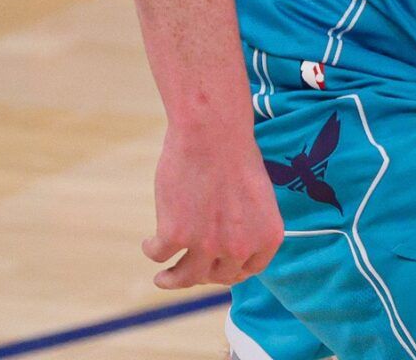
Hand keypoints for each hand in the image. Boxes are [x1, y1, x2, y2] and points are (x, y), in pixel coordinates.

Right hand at [143, 122, 284, 289]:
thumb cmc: (236, 156)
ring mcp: (207, 245)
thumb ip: (248, 225)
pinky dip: (152, 250)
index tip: (217, 271)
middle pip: (217, 276)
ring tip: (162, 278)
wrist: (214, 134)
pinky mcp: (174, 236)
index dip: (232, 271)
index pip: (250, 269)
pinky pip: (159, 255)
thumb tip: (228, 247)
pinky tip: (149, 243)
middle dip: (203, 275)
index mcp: (267, 236)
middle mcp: (240, 247)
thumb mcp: (257, 196)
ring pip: (185, 278)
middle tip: (187, 270)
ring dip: (170, 281)